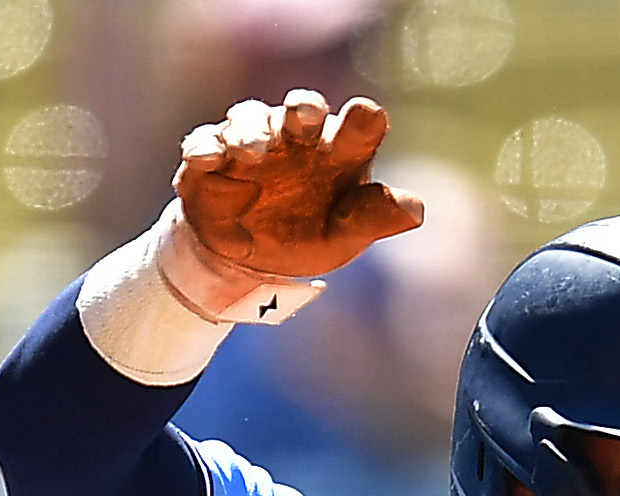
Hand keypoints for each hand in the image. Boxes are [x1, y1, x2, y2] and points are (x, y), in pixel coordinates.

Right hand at [173, 91, 423, 279]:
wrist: (245, 263)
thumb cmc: (303, 237)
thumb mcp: (343, 237)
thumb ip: (374, 219)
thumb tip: (415, 210)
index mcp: (339, 152)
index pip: (358, 126)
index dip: (362, 120)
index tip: (364, 117)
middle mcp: (296, 138)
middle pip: (302, 109)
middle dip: (303, 109)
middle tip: (303, 119)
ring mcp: (252, 144)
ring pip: (250, 118)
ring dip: (250, 129)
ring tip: (251, 152)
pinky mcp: (211, 160)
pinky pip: (204, 143)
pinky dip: (204, 147)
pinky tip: (206, 159)